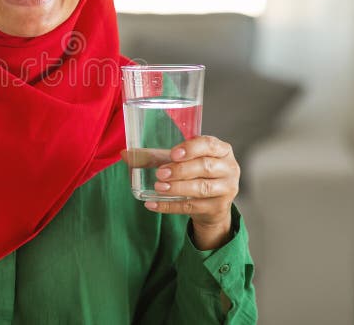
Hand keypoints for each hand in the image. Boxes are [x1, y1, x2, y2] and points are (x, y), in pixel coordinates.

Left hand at [121, 135, 239, 249]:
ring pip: (201, 188)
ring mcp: (226, 190)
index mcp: (221, 150)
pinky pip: (192, 208)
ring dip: (178, 188)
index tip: (173, 153)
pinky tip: (153, 204)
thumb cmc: (195, 173)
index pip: (209, 144)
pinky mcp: (217, 208)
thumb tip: (124, 154)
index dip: (191, 148)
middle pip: (205, 167)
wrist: (212, 204)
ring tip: (158, 187)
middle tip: (160, 173)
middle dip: (181, 170)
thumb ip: (155, 156)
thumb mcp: (179, 161)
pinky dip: (170, 206)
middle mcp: (229, 168)